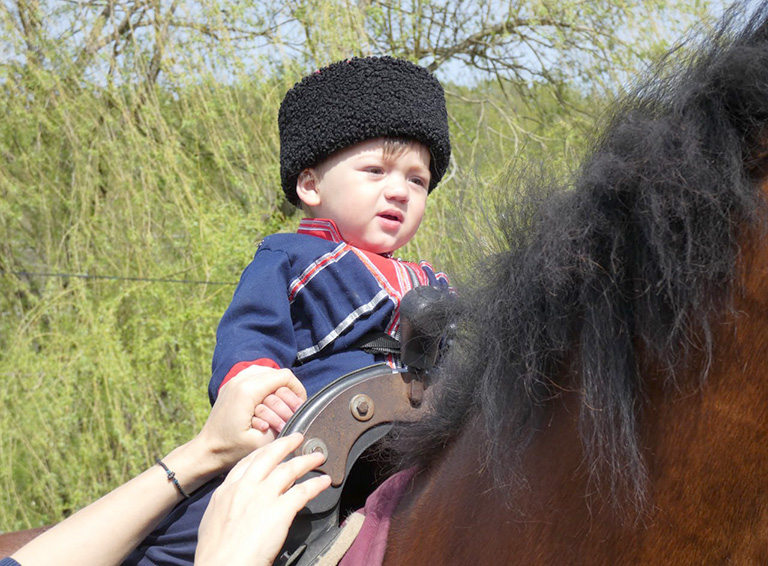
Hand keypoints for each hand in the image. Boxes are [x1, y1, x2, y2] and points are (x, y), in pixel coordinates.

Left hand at [192, 366, 306, 473]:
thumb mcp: (263, 440)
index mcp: (247, 391)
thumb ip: (283, 422)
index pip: (283, 376)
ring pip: (266, 371)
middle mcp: (239, 381)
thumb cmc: (231, 449)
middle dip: (288, 390)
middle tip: (293, 409)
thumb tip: (296, 411)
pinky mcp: (231, 385)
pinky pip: (255, 375)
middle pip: (276, 373)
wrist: (207, 451)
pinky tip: (268, 399)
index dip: (297, 389)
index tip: (301, 404)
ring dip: (277, 386)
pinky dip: (265, 384)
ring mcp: (233, 381)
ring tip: (281, 404)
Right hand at [195, 433, 330, 565]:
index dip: (264, 451)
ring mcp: (262, 497)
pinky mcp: (279, 511)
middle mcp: (244, 488)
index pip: (247, 462)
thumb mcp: (213, 520)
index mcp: (226, 491)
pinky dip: (315, 484)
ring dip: (306, 460)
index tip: (274, 447)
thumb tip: (239, 503)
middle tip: (298, 437)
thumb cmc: (215, 554)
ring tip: (318, 456)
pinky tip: (323, 482)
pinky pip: (302, 491)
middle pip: (269, 457)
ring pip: (288, 469)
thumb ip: (229, 505)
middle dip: (286, 444)